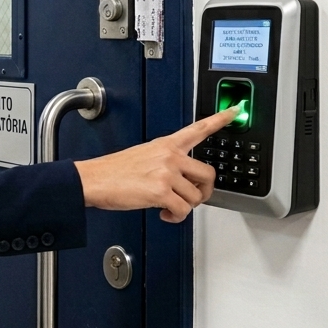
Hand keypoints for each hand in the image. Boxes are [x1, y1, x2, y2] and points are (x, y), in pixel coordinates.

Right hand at [74, 106, 238, 222]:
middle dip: (204, 192)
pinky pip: (183, 210)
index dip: (220, 119)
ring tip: (168, 206)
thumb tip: (180, 181)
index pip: (198, 129)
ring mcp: (165, 172)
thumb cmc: (112, 171)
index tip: (235, 110)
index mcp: (166, 145)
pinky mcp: (160, 191)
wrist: (92, 179)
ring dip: (184, 207)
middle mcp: (169, 156)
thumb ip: (166, 162)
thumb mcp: (142, 155)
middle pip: (208, 174)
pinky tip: (164, 213)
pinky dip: (175, 217)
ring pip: (195, 197)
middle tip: (194, 198)